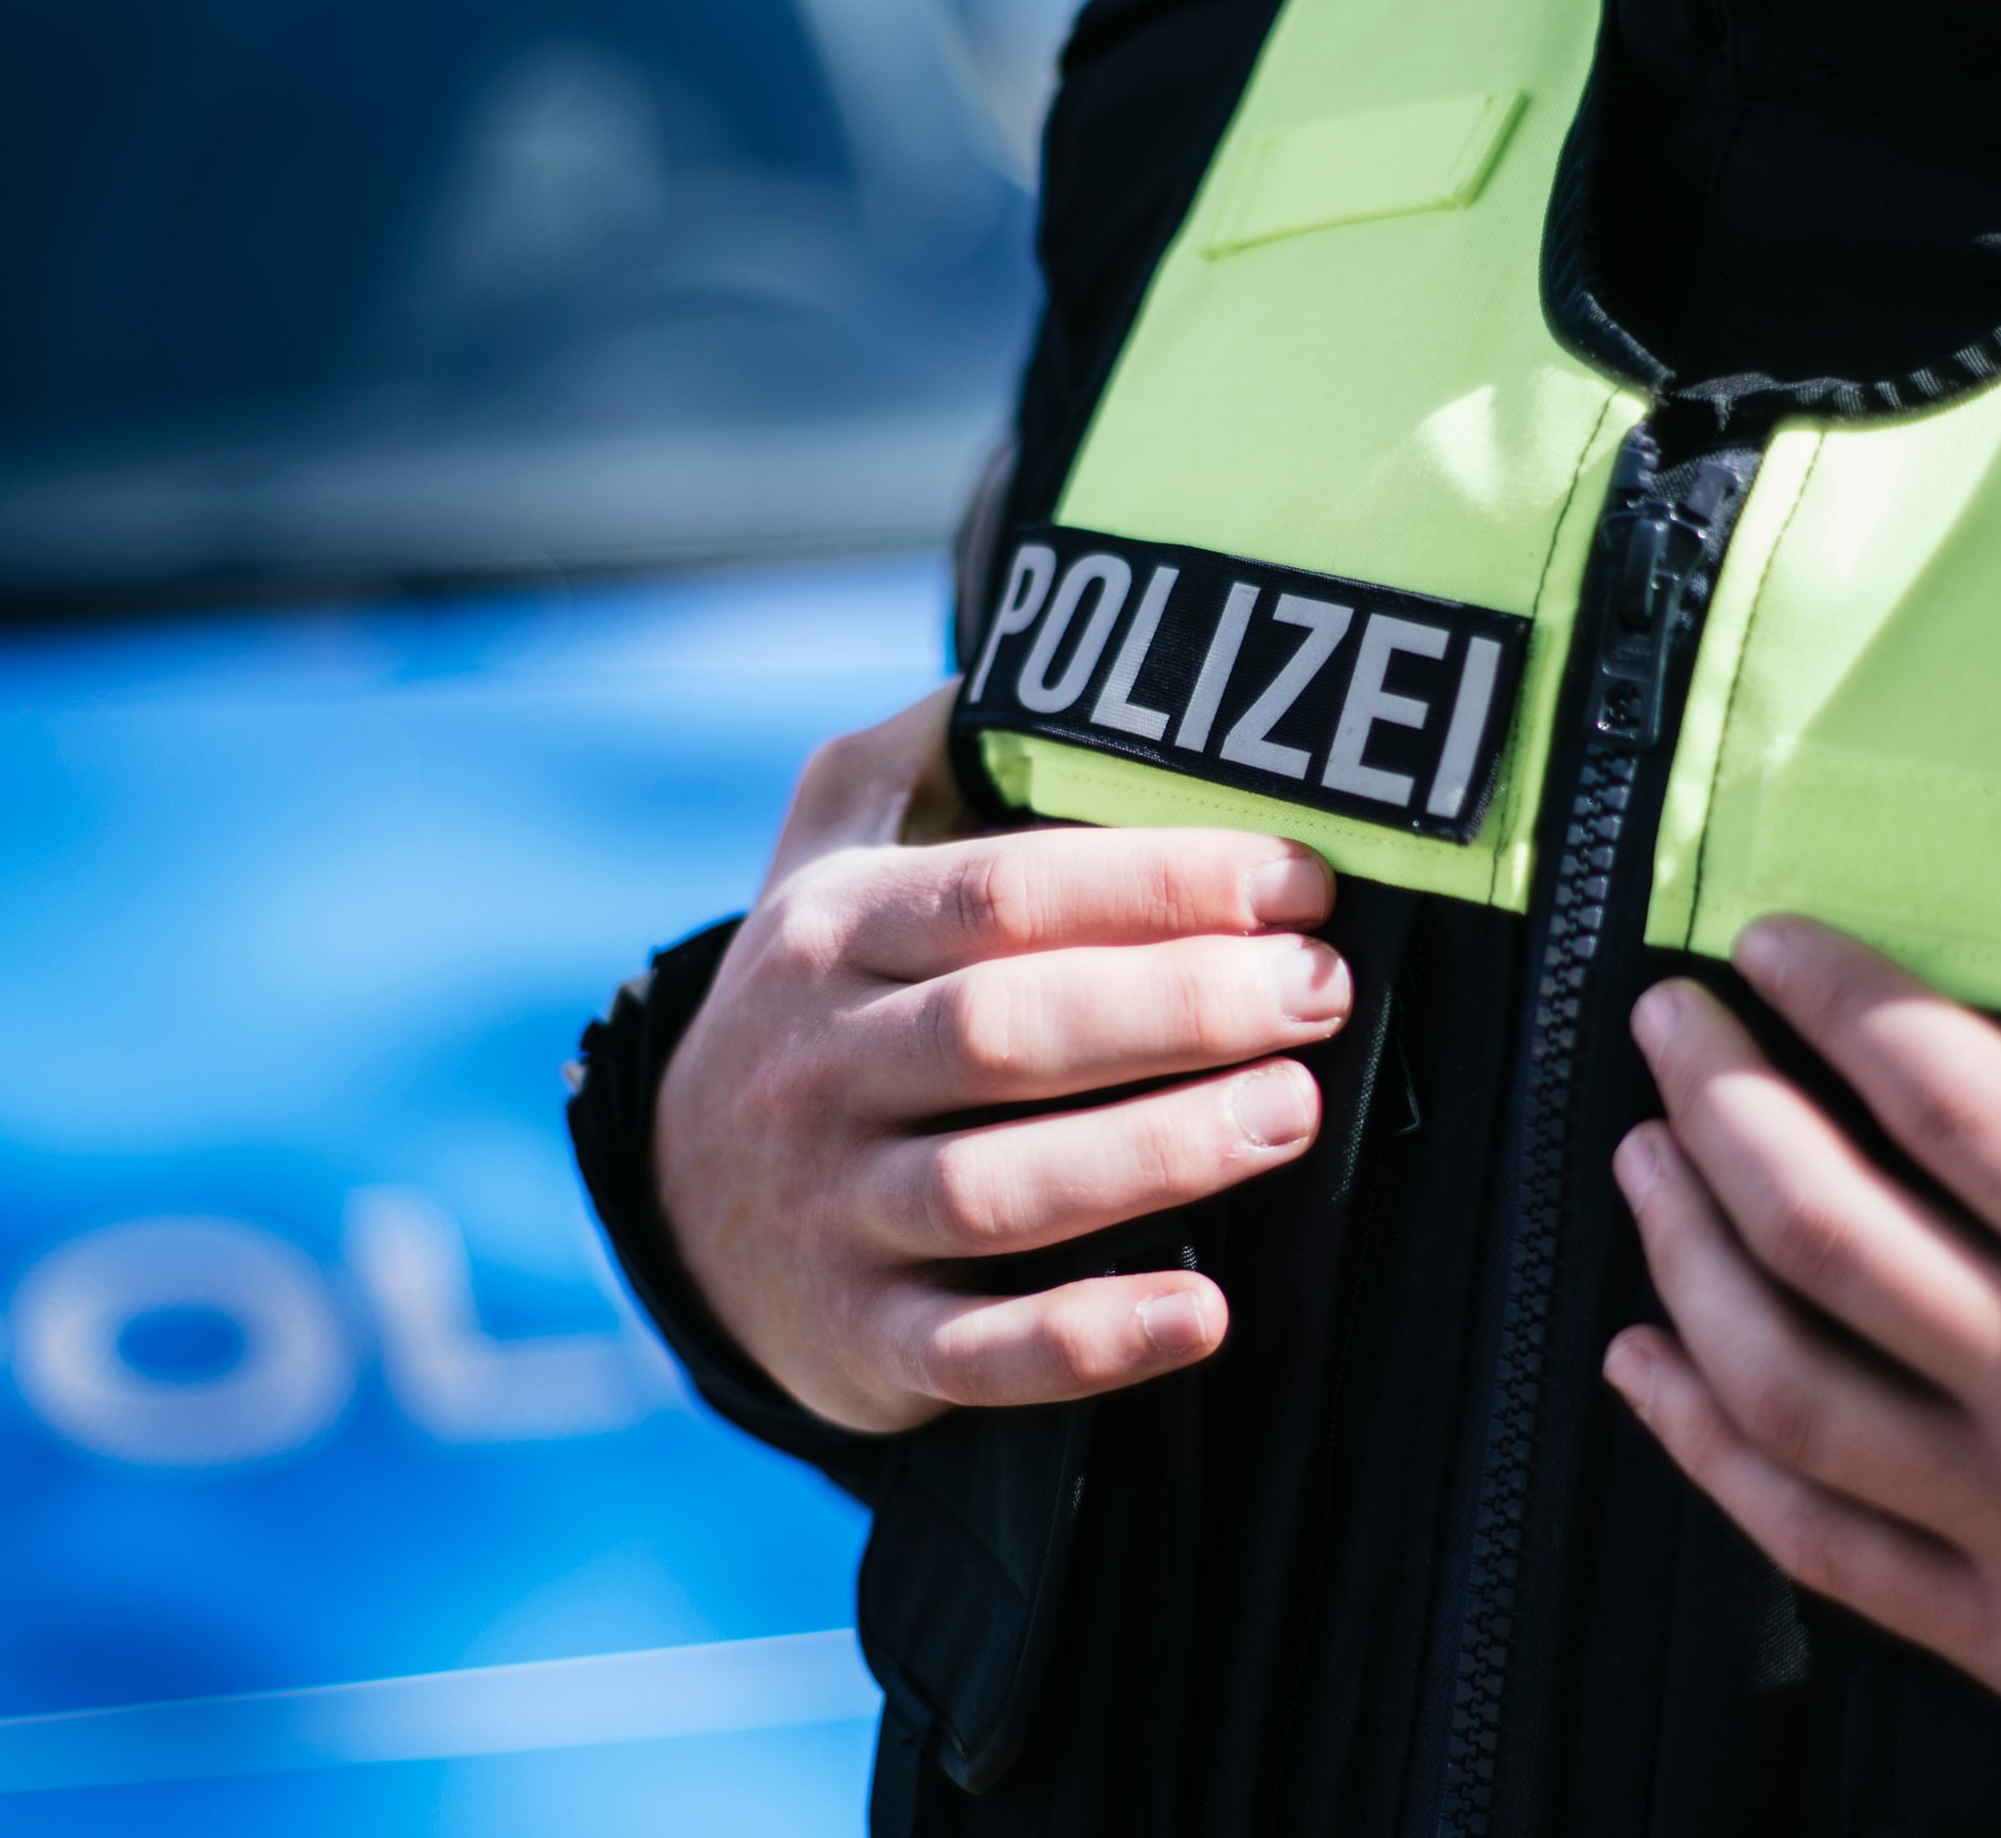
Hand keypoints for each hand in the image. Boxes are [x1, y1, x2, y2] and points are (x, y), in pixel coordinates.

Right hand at [658, 683, 1349, 1435]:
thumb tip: (1024, 645)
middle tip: (1319, 990)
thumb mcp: (822, 857)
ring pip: (1000, 1190)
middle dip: (1182, 1006)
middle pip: (1008, 1031)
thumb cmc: (817, 1008)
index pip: (1004, 894)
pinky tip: (1207, 1314)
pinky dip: (1094, 1339)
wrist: (681, 1210)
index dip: (1160, 883)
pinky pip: (979, 1354)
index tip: (1300, 879)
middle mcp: (822, 1070)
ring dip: (1158, 1155)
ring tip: (1291, 1112)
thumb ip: (913, 755)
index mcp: (831, 934)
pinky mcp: (866, 1344)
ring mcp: (837, 1213)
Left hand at [1604, 920, 2000, 1837]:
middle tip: (1666, 1022)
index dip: (1832, 998)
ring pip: (1783, 1372)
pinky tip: (1645, 1374)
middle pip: (1819, 1214)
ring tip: (1640, 1161)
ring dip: (1684, 1252)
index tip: (1771, 940)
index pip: (1942, 1089)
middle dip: (1716, 1098)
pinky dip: (1703, 1448)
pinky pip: (1811, 1535)